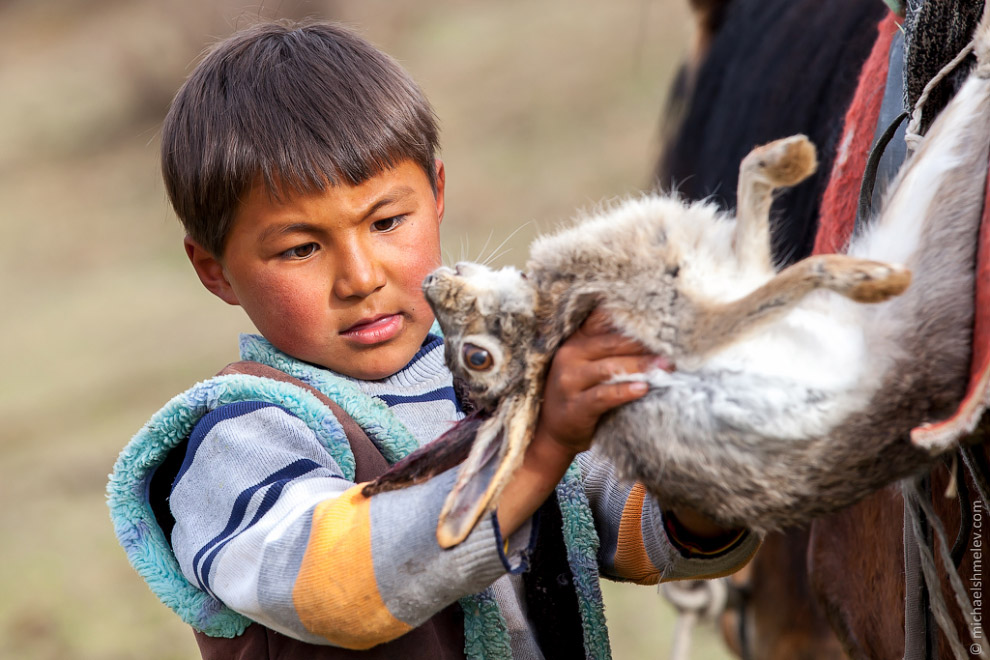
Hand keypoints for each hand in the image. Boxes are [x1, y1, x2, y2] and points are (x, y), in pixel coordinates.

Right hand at [535, 307, 672, 455]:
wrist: (553, 433)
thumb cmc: (579, 394)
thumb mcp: (585, 365)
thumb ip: (607, 348)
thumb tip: (650, 333)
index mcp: (575, 341)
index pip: (602, 320)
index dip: (630, 317)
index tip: (658, 317)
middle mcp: (569, 356)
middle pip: (612, 343)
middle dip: (644, 344)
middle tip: (673, 347)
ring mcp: (569, 381)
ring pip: (610, 368)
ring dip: (641, 366)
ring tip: (665, 367)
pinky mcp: (575, 406)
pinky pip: (603, 396)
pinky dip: (624, 391)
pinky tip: (643, 389)